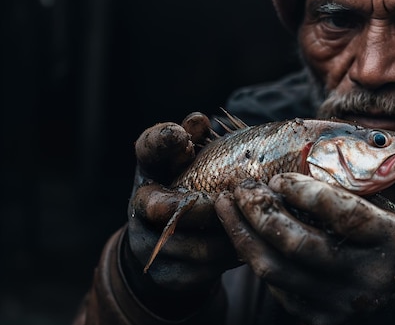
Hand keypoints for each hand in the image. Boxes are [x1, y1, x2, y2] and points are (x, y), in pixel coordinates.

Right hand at [124, 113, 241, 317]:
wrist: (172, 249)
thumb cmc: (192, 189)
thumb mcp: (193, 162)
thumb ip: (196, 140)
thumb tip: (198, 120)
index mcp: (151, 169)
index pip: (148, 149)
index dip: (163, 141)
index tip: (182, 135)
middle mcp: (140, 205)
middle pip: (161, 206)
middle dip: (202, 206)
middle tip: (234, 202)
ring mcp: (148, 243)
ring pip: (191, 245)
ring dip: (226, 236)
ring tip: (254, 226)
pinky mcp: (166, 275)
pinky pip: (203, 271)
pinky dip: (228, 259)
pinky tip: (248, 246)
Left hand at [215, 172, 394, 324]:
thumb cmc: (393, 242)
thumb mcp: (387, 212)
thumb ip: (349, 194)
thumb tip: (298, 165)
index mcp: (391, 241)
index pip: (343, 215)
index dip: (304, 193)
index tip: (278, 178)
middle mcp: (367, 278)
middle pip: (299, 245)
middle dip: (260, 212)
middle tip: (243, 188)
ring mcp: (342, 305)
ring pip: (277, 271)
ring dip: (244, 234)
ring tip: (229, 207)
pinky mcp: (322, 321)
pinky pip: (277, 288)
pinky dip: (258, 258)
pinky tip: (248, 235)